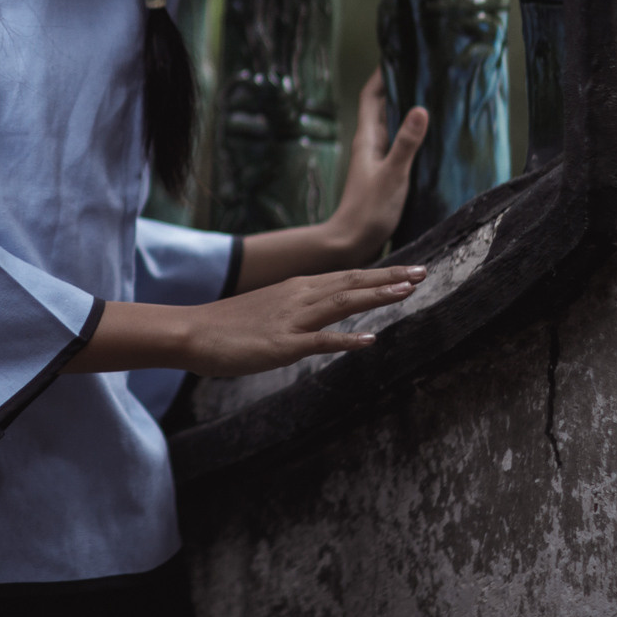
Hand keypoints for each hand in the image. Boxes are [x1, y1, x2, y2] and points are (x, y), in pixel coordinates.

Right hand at [182, 264, 427, 376]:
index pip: (347, 277)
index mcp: (297, 288)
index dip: (381, 275)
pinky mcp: (282, 344)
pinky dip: (346, 340)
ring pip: (342, 303)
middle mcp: (299, 296)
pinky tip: (369, 340)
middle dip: (390, 279)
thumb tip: (320, 315)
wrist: (192, 332)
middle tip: (424, 273)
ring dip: (376, 296)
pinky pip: (319, 341)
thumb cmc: (227, 324)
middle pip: (352, 283)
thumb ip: (297, 310)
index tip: (410, 272)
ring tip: (406, 292)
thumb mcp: (269, 310)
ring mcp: (292, 319)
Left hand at [326, 71, 427, 262]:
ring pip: (391, 126)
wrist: (351, 243)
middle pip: (381, 107)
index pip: (370, 97)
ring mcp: (376, 160)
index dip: (382, 75)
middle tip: (423, 70)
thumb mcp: (393, 175)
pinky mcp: (385, 175)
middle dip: (398, 87)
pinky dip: (411, 135)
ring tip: (431, 96)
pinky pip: (399, 145)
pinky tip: (429, 138)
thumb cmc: (369, 210)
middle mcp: (369, 145)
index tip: (397, 54)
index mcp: (366, 139)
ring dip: (405, 111)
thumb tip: (419, 108)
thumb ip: (406, 144)